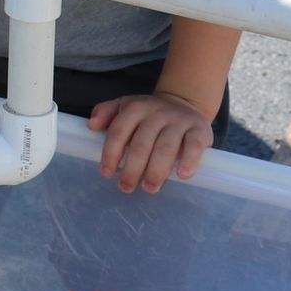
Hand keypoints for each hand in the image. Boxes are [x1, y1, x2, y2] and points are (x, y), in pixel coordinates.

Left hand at [88, 92, 210, 192]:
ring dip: (156, 171)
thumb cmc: (148, 114)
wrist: (184, 103)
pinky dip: (189, 161)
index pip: (119, 131)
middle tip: (126, 187)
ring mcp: (178, 121)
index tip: (106, 174)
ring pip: (166, 147)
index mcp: (135, 107)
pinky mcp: (199, 130)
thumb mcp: (125, 107)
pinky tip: (182, 176)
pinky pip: (194, 146)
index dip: (110, 154)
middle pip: (141, 144)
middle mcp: (156, 113)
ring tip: (149, 187)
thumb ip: (106, 113)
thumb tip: (91, 125)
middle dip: (132, 169)